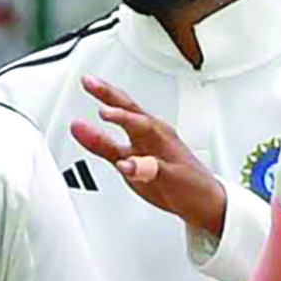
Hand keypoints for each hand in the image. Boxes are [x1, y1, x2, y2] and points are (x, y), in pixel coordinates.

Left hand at [68, 77, 228, 243]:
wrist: (203, 199)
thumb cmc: (169, 175)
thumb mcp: (126, 158)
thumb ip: (101, 144)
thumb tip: (77, 126)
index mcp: (146, 130)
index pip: (123, 106)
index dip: (104, 92)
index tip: (86, 80)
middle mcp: (156, 135)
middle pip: (133, 111)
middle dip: (112, 96)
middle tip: (92, 84)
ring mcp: (166, 153)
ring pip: (147, 130)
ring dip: (126, 119)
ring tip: (105, 113)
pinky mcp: (173, 175)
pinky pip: (157, 168)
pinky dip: (142, 165)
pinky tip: (127, 165)